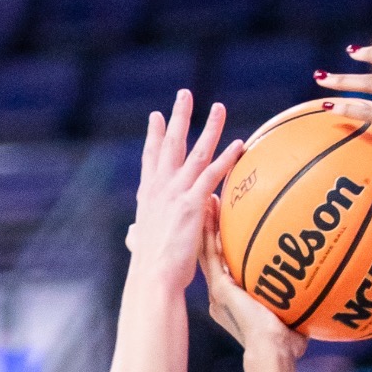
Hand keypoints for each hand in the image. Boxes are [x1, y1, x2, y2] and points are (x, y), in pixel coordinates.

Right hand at [126, 91, 241, 291]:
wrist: (153, 278)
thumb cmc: (149, 268)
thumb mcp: (140, 244)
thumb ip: (138, 234)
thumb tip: (132, 234)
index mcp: (148, 196)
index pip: (151, 158)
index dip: (154, 136)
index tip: (156, 116)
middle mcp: (160, 188)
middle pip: (170, 144)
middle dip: (178, 117)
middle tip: (185, 94)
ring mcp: (175, 193)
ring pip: (195, 152)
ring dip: (209, 127)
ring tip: (219, 107)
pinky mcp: (192, 203)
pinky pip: (214, 174)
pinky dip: (227, 157)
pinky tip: (239, 143)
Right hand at [199, 213, 305, 359]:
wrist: (272, 351)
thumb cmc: (287, 343)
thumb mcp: (292, 316)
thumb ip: (298, 302)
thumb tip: (320, 294)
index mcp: (235, 301)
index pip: (227, 268)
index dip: (225, 247)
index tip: (228, 228)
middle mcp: (222, 294)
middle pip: (212, 255)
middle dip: (210, 230)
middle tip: (212, 205)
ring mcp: (218, 290)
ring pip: (207, 251)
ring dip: (206, 226)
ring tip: (206, 201)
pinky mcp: (220, 288)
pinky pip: (211, 254)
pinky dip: (209, 232)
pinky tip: (210, 211)